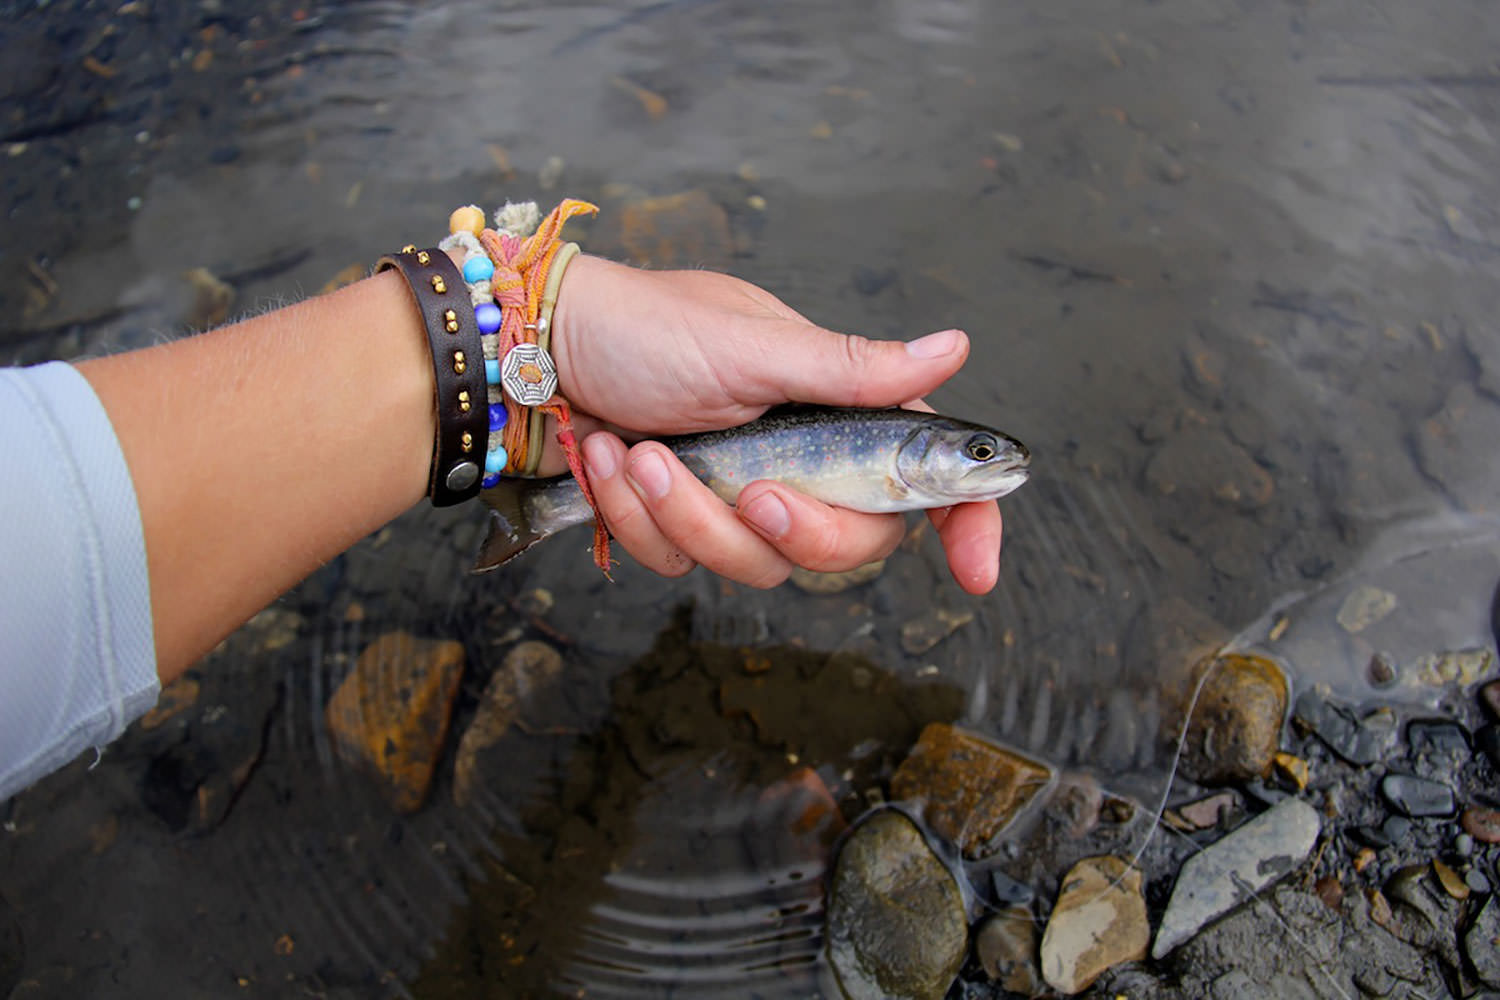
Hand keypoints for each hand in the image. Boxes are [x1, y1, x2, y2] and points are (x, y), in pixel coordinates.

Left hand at [534, 255, 1003, 593]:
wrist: (533, 356)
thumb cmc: (643, 328)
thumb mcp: (752, 346)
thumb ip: (853, 369)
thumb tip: (958, 349)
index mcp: (835, 408)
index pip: (923, 476)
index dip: (963, 524)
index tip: (976, 575)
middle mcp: (800, 459)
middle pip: (849, 546)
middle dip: (796, 528)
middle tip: (752, 489)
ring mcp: (739, 497)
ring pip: (757, 566)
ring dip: (690, 513)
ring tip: (641, 453)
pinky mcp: (681, 524)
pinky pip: (681, 562)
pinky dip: (636, 516)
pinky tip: (608, 459)